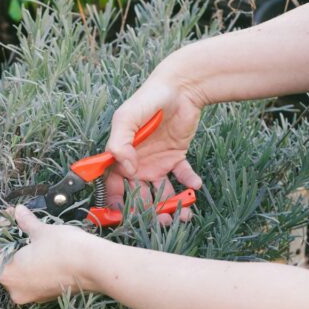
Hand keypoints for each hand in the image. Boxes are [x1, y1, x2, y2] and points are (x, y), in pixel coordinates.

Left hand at [0, 205, 100, 303]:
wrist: (96, 266)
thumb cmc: (65, 248)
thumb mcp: (41, 230)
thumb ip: (25, 222)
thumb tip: (18, 211)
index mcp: (7, 274)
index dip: (1, 227)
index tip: (11, 213)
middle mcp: (15, 289)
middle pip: (5, 260)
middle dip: (12, 239)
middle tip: (20, 220)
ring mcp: (31, 295)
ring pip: (20, 269)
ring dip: (23, 250)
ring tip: (32, 232)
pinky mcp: (46, 295)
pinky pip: (33, 277)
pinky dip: (34, 263)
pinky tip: (43, 248)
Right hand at [104, 76, 203, 222]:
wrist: (181, 87)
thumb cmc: (149, 99)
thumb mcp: (127, 117)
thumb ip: (120, 142)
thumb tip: (125, 168)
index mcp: (121, 156)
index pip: (114, 186)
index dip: (117, 204)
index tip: (125, 217)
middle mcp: (137, 164)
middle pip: (140, 196)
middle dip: (149, 212)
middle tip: (162, 221)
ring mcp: (157, 162)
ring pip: (162, 192)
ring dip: (171, 205)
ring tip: (182, 214)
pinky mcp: (176, 157)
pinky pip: (183, 176)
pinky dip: (190, 184)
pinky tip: (195, 185)